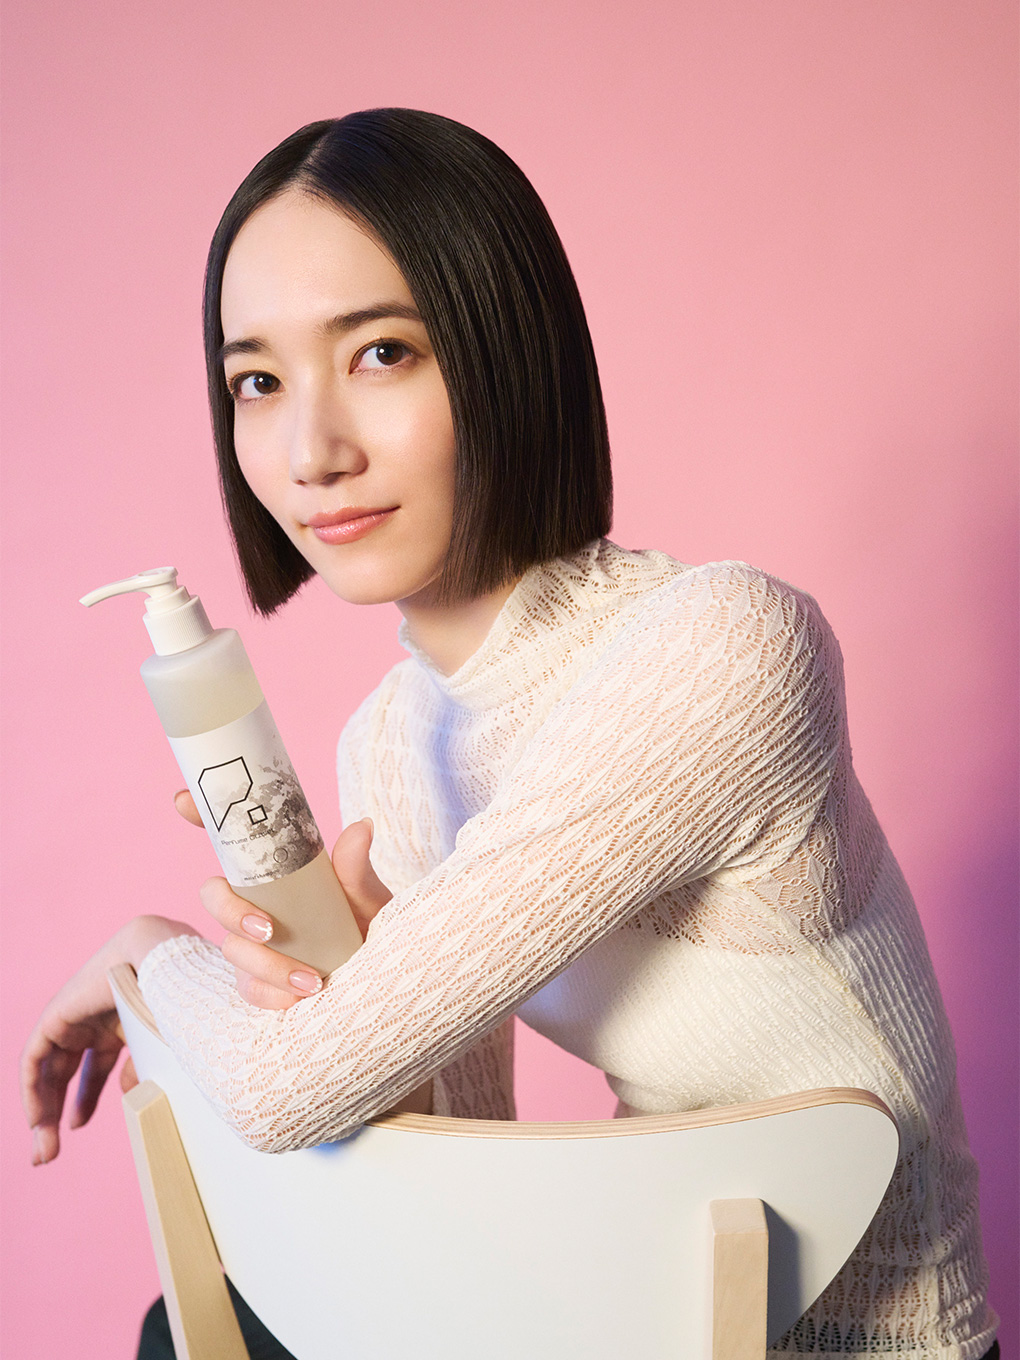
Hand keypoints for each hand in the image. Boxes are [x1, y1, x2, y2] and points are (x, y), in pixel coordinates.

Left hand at [21, 915, 198, 1163]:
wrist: (165, 961)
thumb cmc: (176, 998)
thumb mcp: (160, 1046)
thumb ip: (140, 1068)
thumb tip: (127, 1093)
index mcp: (120, 1024)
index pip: (94, 1067)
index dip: (84, 1099)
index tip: (76, 1128)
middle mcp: (93, 1021)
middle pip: (67, 1072)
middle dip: (58, 1112)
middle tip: (49, 1153)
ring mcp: (75, 1017)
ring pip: (48, 1069)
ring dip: (43, 1108)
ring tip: (44, 1146)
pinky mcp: (57, 1014)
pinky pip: (34, 1058)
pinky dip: (32, 1089)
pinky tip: (38, 1119)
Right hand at [175, 791, 391, 1009]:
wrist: (382, 975)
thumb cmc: (366, 926)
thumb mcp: (367, 897)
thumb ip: (356, 869)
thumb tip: (361, 827)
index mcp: (277, 870)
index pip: (230, 840)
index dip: (200, 816)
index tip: (183, 799)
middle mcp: (257, 902)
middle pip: (214, 897)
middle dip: (230, 913)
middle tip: (267, 930)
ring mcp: (254, 942)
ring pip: (231, 948)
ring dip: (266, 965)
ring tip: (310, 980)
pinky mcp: (261, 981)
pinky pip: (248, 988)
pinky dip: (271, 993)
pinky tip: (297, 998)